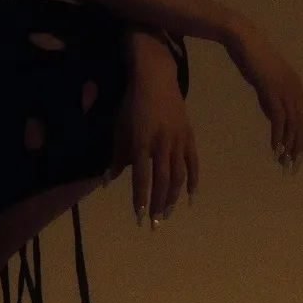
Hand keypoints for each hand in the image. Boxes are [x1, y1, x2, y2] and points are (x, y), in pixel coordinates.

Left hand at [108, 63, 199, 228]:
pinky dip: (193, 180)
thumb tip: (108, 181)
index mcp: (142, 143)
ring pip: (178, 175)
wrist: (156, 80)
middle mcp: (162, 145)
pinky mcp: (189, 137)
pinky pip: (193, 163)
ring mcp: (178, 142)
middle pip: (162, 180)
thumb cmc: (133, 104)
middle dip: (158, 203)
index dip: (141, 198)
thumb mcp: (120, 129)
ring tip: (167, 213)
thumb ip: (117, 157)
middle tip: (155, 223)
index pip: (142, 177)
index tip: (139, 215)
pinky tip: (189, 196)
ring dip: (173, 196)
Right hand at [225, 18, 302, 168]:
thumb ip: (271, 98)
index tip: (300, 153)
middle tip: (294, 164)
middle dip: (299, 145)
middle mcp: (295, 88)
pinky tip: (275, 146)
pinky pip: (279, 118)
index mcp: (295, 85)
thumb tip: (274, 116)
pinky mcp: (272, 90)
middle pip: (302, 123)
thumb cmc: (250, 57)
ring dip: (290, 144)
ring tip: (285, 161)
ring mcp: (285, 89)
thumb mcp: (264, 81)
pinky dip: (278, 134)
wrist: (243, 40)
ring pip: (293, 123)